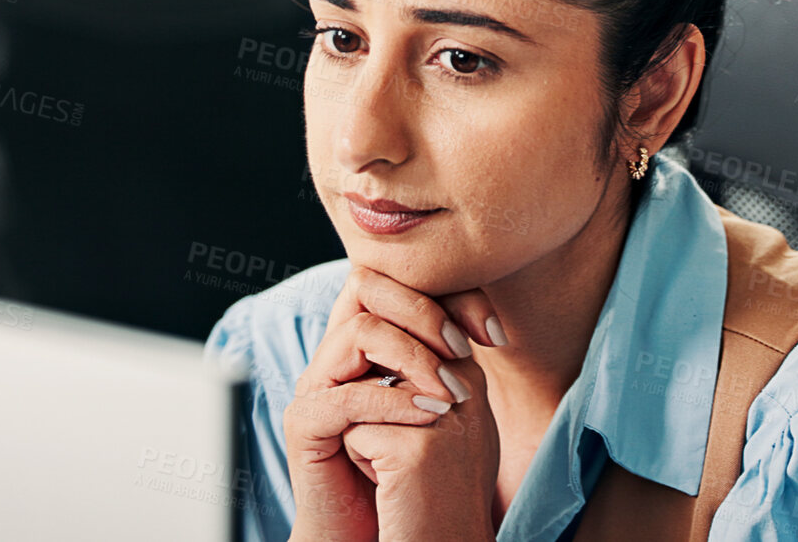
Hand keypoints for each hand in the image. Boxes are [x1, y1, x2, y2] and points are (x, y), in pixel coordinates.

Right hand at [284, 265, 501, 541]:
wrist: (383, 531)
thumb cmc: (417, 467)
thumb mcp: (445, 403)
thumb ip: (453, 360)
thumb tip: (492, 323)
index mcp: (367, 338)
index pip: (399, 281)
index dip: (450, 294)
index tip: (493, 333)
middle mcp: (335, 352)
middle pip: (367, 285)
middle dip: (425, 311)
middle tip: (464, 350)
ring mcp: (316, 384)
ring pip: (359, 331)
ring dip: (414, 356)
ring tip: (450, 393)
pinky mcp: (304, 423)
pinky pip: (345, 396)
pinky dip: (393, 402)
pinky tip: (430, 417)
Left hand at [344, 351, 498, 541]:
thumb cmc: (435, 493)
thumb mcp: (441, 425)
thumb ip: (425, 379)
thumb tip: (386, 337)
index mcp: (470, 380)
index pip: (402, 349)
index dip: (384, 390)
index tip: (408, 433)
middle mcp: (463, 392)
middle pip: (377, 369)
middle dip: (373, 409)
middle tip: (405, 456)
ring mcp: (442, 419)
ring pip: (361, 396)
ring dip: (366, 432)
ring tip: (397, 468)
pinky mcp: (415, 450)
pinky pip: (354, 432)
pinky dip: (360, 460)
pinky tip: (389, 485)